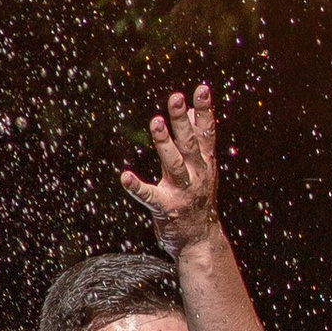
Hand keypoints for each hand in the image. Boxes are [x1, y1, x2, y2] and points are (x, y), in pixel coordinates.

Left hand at [122, 83, 222, 255]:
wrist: (200, 241)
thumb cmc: (198, 199)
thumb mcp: (203, 168)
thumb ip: (198, 140)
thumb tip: (194, 110)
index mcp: (205, 164)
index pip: (206, 133)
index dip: (205, 111)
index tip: (201, 89)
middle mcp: (197, 176)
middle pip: (189, 144)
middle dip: (182, 121)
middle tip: (176, 98)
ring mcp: (182, 192)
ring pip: (174, 164)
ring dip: (165, 144)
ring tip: (156, 122)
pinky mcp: (166, 208)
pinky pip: (150, 196)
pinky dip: (138, 187)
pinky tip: (125, 177)